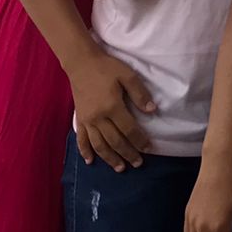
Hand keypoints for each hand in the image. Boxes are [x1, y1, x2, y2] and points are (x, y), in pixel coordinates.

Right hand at [69, 52, 155, 171]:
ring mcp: (87, 120)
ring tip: (119, 168)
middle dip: (127, 153)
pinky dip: (85, 151)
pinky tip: (90, 161)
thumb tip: (152, 111)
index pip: (129, 129)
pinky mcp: (79, 119)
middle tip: (137, 163)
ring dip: (109, 158)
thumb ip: (140, 94)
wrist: (82, 63)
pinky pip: (81, 139)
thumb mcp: (128, 75)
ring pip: (98, 144)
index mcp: (112, 106)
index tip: (148, 148)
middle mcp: (98, 118)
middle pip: (114, 141)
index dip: (139, 140)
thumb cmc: (107, 67)